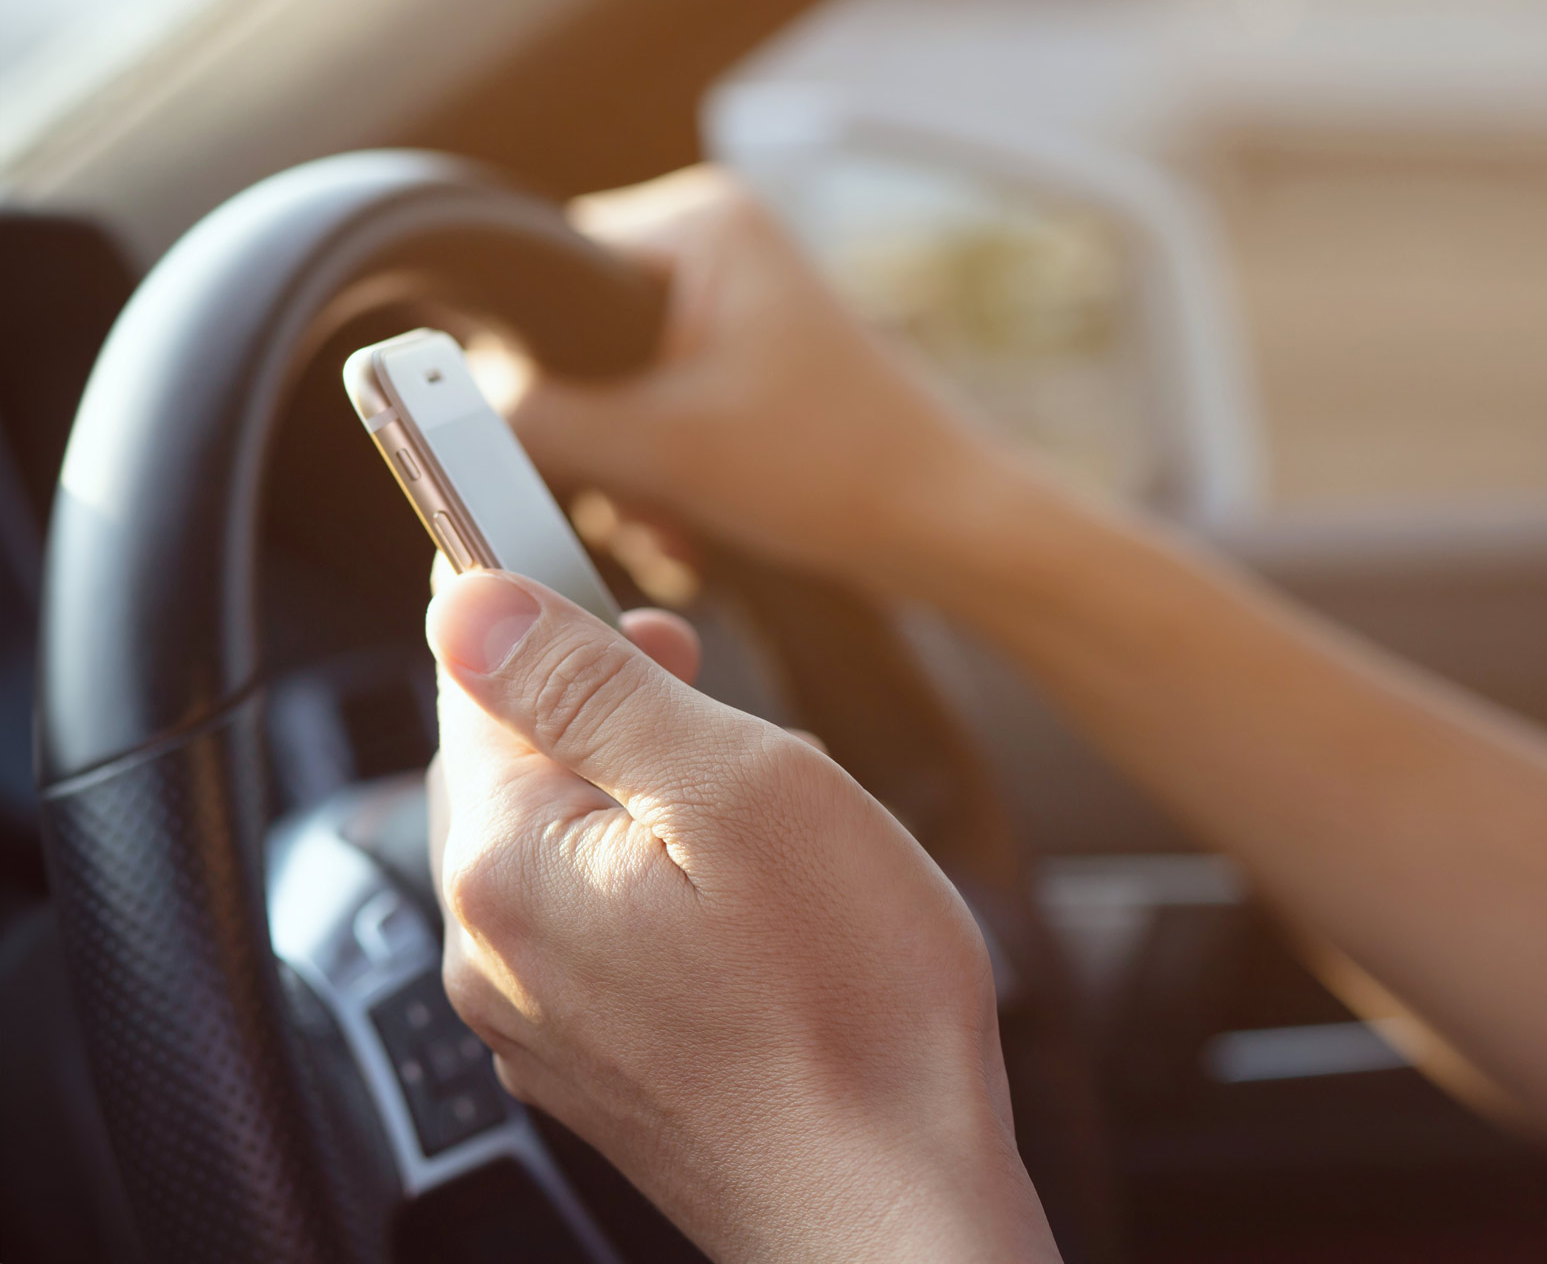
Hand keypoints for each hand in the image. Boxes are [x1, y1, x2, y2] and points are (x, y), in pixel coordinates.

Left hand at [426, 570, 1057, 1261]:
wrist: (892, 1205)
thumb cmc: (850, 1006)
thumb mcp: (740, 791)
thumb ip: (593, 690)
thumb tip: (472, 604)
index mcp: (513, 864)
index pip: (471, 679)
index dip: (520, 595)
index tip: (544, 532)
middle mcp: (497, 949)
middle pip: (512, 765)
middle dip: (591, 699)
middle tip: (686, 664)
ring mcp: (542, 1017)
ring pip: (559, 846)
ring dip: (629, 790)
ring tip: (743, 790)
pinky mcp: (597, 1062)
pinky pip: (591, 926)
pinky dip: (646, 875)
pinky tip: (740, 893)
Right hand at [486, 166, 1026, 595]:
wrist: (948, 531)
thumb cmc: (839, 469)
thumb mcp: (663, 447)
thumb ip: (542, 419)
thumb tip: (448, 410)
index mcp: (701, 221)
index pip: (548, 278)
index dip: (534, 371)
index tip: (552, 440)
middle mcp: (719, 247)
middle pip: (580, 347)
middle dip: (598, 443)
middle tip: (637, 494)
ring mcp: (740, 311)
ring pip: (620, 398)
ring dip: (634, 477)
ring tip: (680, 520)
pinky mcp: (754, 373)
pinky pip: (665, 421)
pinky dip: (670, 482)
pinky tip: (698, 529)